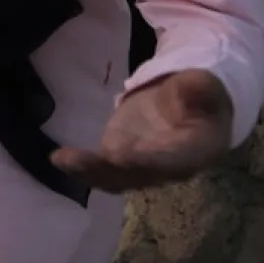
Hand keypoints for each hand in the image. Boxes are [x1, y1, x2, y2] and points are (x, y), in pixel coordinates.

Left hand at [50, 70, 232, 192]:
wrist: (188, 106)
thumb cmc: (198, 94)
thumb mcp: (204, 85)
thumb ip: (198, 89)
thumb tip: (192, 87)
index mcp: (198, 150)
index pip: (174, 160)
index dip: (149, 161)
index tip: (122, 157)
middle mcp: (170, 169)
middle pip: (139, 174)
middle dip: (110, 169)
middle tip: (83, 161)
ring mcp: (144, 169)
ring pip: (117, 177)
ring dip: (89, 171)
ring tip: (62, 159)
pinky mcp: (121, 162)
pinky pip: (102, 171)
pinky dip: (81, 168)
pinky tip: (59, 159)